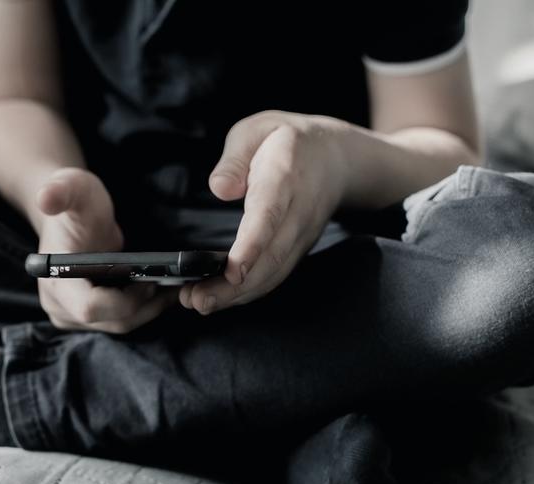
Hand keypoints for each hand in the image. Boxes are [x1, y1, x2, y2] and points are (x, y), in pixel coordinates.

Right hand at [35, 168, 178, 332]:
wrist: (71, 216)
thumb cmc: (75, 200)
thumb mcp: (73, 187)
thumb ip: (61, 190)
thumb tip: (46, 198)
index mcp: (55, 281)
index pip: (90, 308)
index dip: (125, 300)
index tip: (149, 279)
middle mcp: (58, 305)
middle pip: (112, 321)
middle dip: (144, 304)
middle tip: (171, 281)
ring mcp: (72, 316)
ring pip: (120, 324)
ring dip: (148, 308)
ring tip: (173, 286)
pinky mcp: (86, 319)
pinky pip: (120, 321)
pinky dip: (142, 308)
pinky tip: (162, 291)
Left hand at [180, 112, 348, 313]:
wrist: (337, 157)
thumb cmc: (286, 141)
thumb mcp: (255, 130)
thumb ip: (234, 158)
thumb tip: (220, 189)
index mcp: (285, 176)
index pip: (269, 215)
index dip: (252, 246)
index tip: (232, 271)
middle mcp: (299, 212)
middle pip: (271, 256)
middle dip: (234, 286)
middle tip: (196, 300)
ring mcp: (302, 235)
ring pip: (274, 273)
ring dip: (237, 295)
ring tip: (199, 303)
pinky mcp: (298, 249)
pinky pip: (275, 275)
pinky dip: (248, 292)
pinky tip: (220, 298)